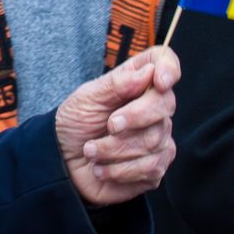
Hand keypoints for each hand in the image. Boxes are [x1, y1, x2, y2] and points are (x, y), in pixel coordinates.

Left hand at [54, 46, 179, 205]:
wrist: (64, 162)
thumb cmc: (76, 124)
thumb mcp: (86, 99)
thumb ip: (116, 84)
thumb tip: (149, 71)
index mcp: (136, 83)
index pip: (165, 63)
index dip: (169, 68)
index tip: (159, 83)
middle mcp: (152, 108)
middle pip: (165, 104)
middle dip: (135, 116)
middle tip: (109, 125)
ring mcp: (158, 138)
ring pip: (154, 140)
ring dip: (114, 149)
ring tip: (91, 151)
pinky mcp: (155, 167)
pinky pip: (151, 168)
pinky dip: (119, 170)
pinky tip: (102, 168)